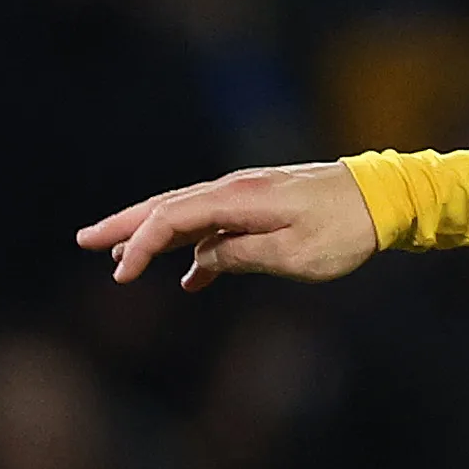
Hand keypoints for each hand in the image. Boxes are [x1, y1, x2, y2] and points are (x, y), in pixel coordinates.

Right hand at [77, 164, 379, 288]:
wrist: (384, 199)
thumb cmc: (345, 230)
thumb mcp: (296, 254)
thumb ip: (243, 256)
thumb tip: (201, 261)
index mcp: (239, 198)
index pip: (173, 218)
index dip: (140, 246)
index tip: (122, 276)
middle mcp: (235, 189)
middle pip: (167, 207)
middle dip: (125, 226)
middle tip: (84, 240)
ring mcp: (247, 196)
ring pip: (188, 215)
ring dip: (154, 237)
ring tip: (122, 261)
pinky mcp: (261, 206)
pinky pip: (217, 226)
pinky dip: (197, 249)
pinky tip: (192, 278)